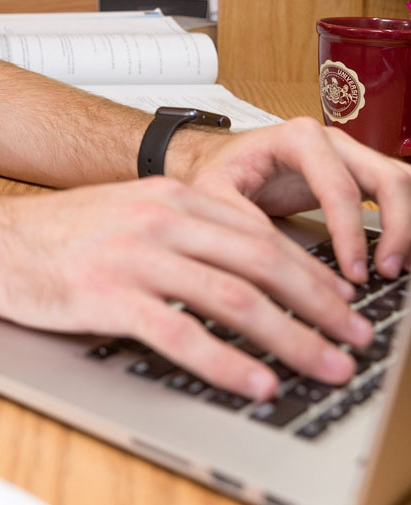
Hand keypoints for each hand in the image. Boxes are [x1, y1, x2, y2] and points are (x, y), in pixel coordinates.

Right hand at [0, 178, 373, 400]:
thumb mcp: (123, 216)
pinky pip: (181, 332)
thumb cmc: (49, 238)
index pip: (261, 236)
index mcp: (170, 199)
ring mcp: (134, 257)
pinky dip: (226, 361)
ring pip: (234, 299)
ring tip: (322, 367)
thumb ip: (176, 235)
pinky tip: (253, 381)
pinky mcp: (107, 296)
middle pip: (263, 265)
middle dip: (319, 308)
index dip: (311, 274)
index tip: (339, 305)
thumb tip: (231, 274)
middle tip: (352, 341)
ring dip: (289, 338)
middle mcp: (161, 221)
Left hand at [170, 118, 410, 283]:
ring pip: (399, 184)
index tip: (353, 271)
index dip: (351, 233)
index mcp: (298, 138)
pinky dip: (400, 222)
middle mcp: (332, 141)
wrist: (216, 161)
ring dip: (405, 226)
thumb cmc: (215, 171)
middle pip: (388, 179)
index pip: (341, 188)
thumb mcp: (209, 192)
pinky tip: (394, 255)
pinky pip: (390, 195)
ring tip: (396, 268)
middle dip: (397, 228)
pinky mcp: (352, 176)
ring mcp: (347, 156)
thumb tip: (270, 252)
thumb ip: (235, 216)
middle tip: (387, 271)